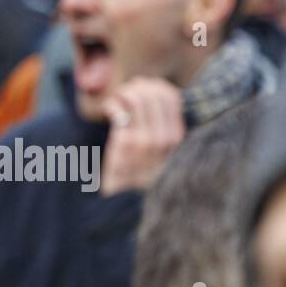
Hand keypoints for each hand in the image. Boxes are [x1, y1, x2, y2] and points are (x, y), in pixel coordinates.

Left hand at [98, 77, 184, 196]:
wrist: (126, 200)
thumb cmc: (141, 171)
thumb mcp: (162, 150)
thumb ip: (163, 125)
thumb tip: (157, 90)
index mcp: (177, 138)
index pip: (171, 97)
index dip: (154, 86)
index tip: (142, 89)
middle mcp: (164, 139)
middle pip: (153, 93)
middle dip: (137, 87)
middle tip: (126, 93)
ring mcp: (145, 141)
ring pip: (136, 98)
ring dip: (123, 93)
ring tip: (117, 100)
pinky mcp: (125, 143)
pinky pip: (119, 109)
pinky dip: (112, 103)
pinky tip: (108, 110)